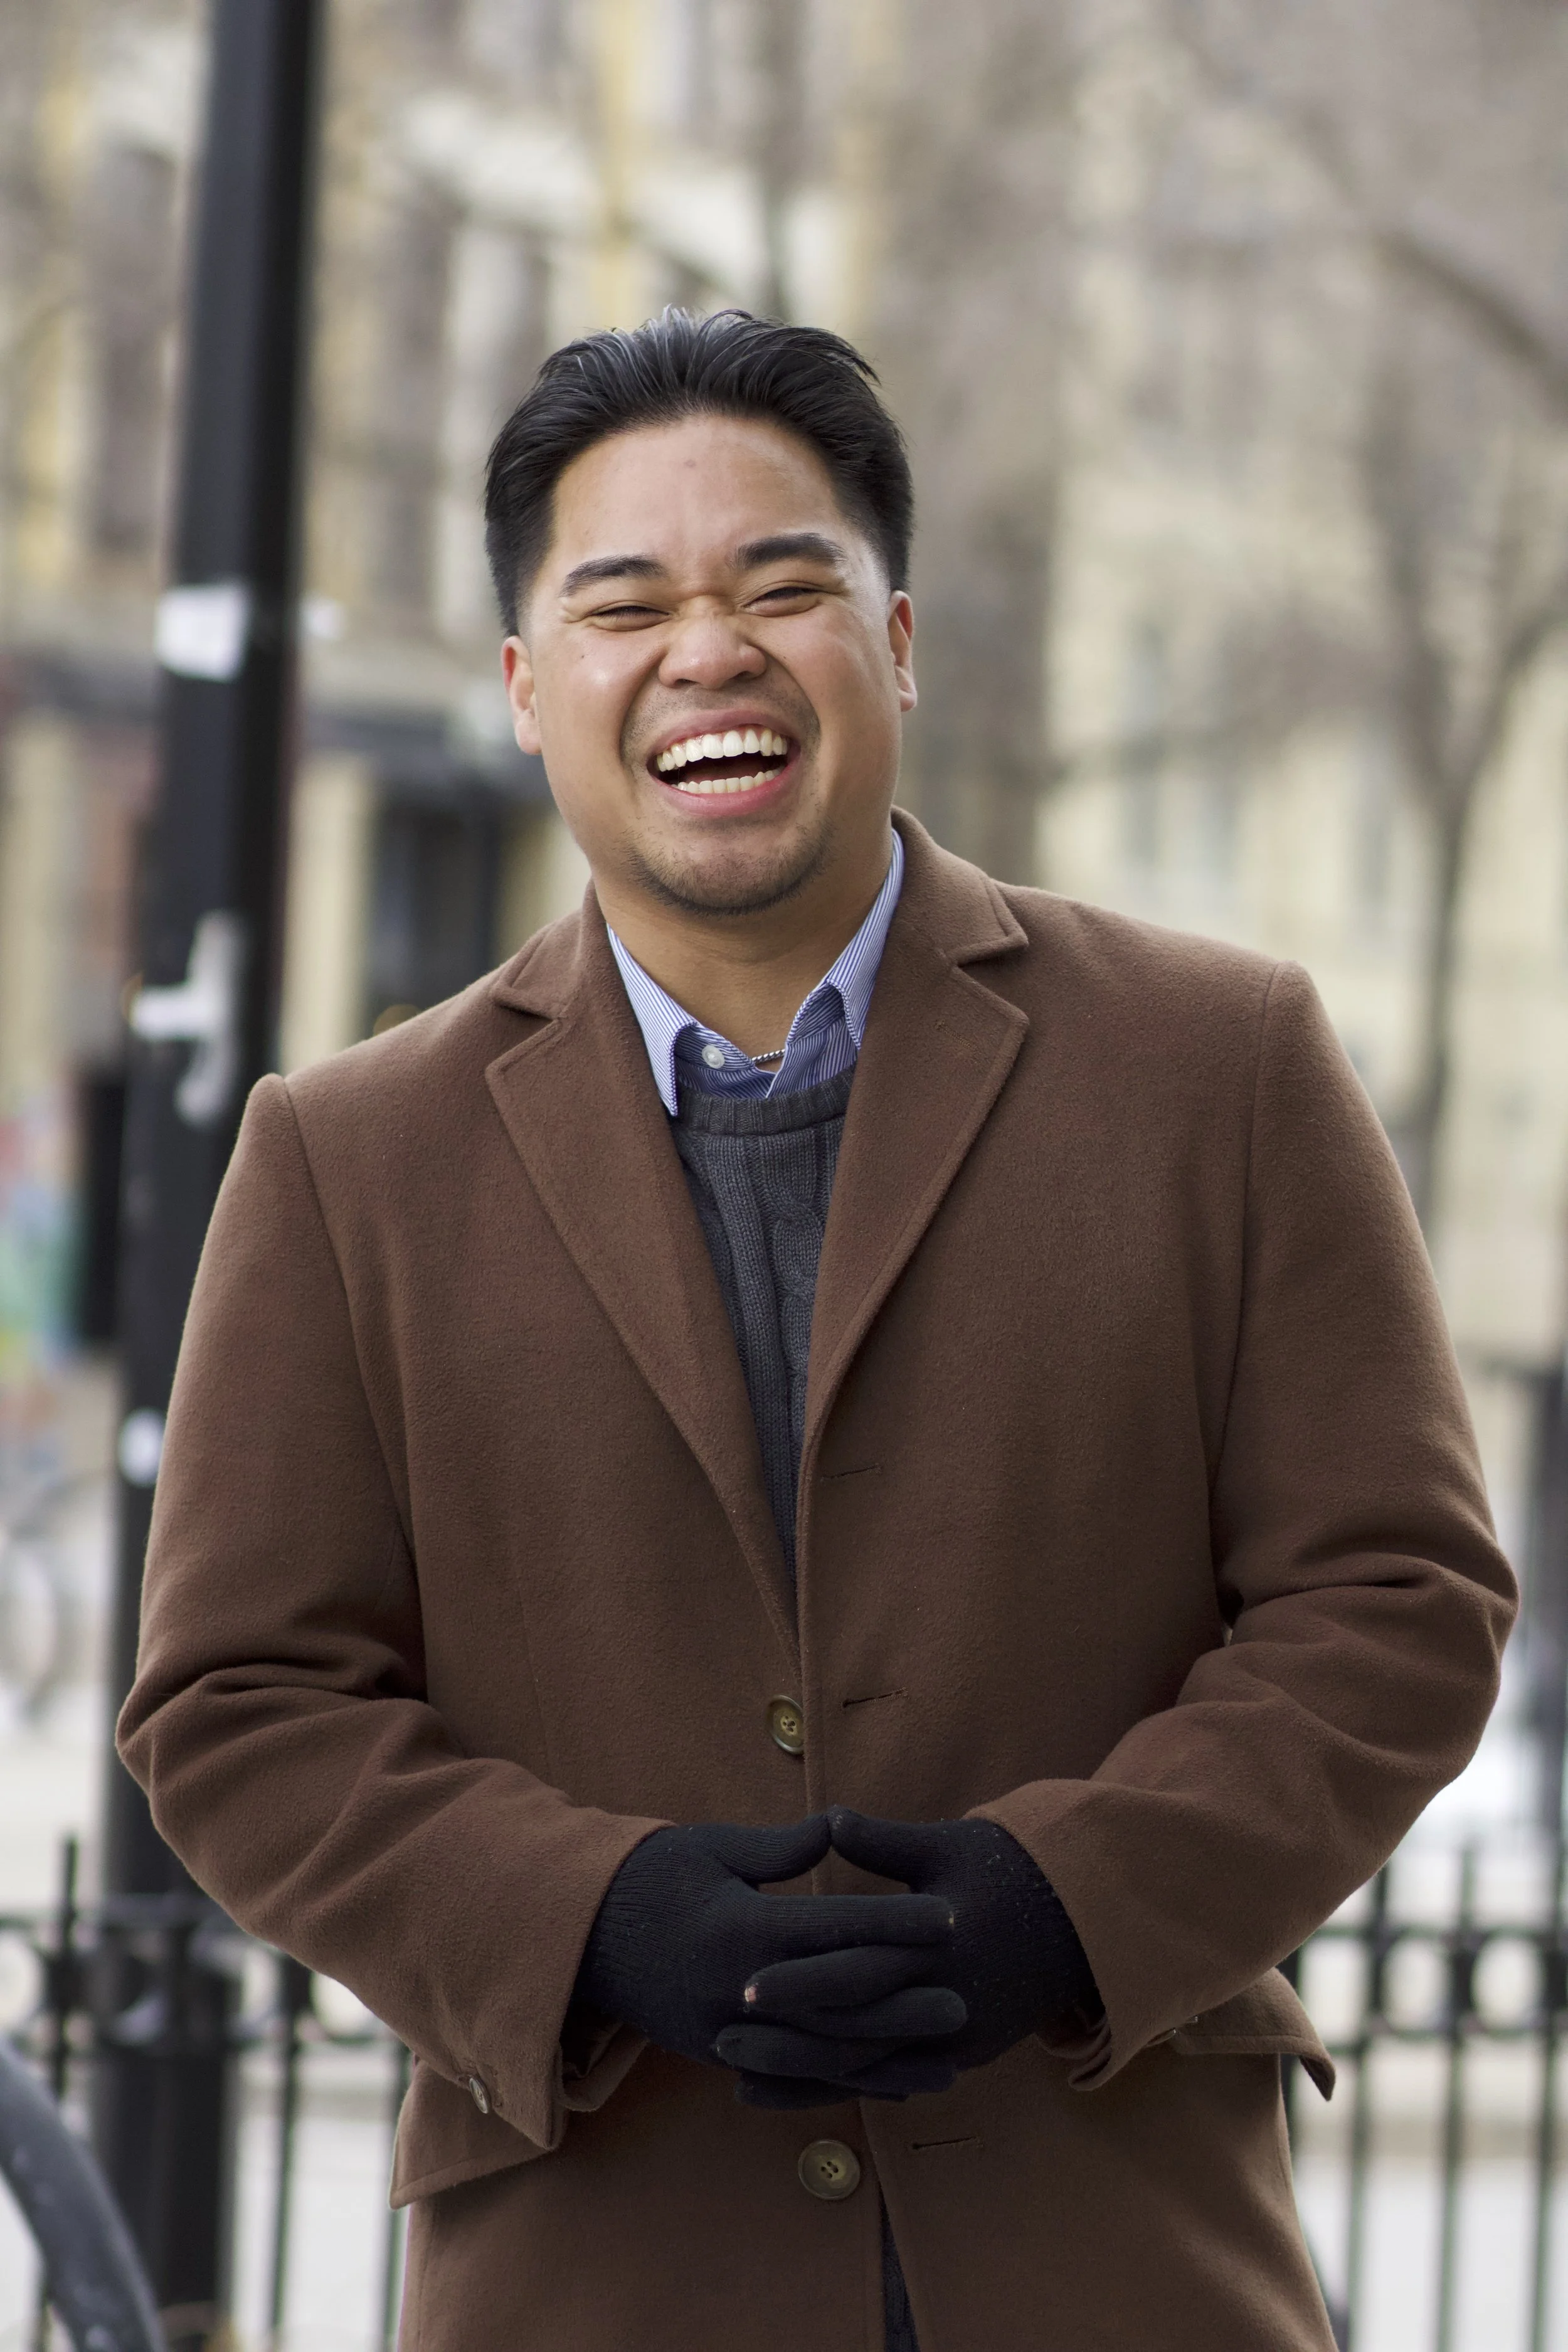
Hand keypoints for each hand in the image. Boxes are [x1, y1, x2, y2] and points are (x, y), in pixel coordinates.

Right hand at [574, 1816, 960, 2098]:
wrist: (576, 1935)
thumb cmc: (649, 1876)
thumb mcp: (712, 1847)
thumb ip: (779, 1848)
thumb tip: (836, 1828)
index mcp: (742, 1930)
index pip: (836, 1930)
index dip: (896, 1924)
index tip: (949, 1917)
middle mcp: (739, 1991)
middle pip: (839, 2003)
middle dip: (904, 2004)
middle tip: (964, 2000)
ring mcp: (728, 2031)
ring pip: (822, 2053)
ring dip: (886, 2059)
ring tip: (944, 2060)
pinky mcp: (718, 2053)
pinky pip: (792, 2073)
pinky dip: (843, 2080)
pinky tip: (885, 2081)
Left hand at [739, 1808, 1099, 2078]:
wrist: (1085, 1920)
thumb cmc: (1010, 1870)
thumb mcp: (947, 1847)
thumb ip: (886, 1842)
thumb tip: (833, 1819)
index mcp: (937, 1944)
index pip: (858, 1969)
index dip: (800, 1979)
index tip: (745, 1982)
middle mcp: (946, 2000)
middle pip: (855, 2030)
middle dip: (788, 2039)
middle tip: (723, 2038)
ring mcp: (957, 2037)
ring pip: (870, 2068)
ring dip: (806, 2075)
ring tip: (742, 2078)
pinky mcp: (962, 2055)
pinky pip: (895, 2078)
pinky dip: (846, 2086)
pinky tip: (800, 2089)